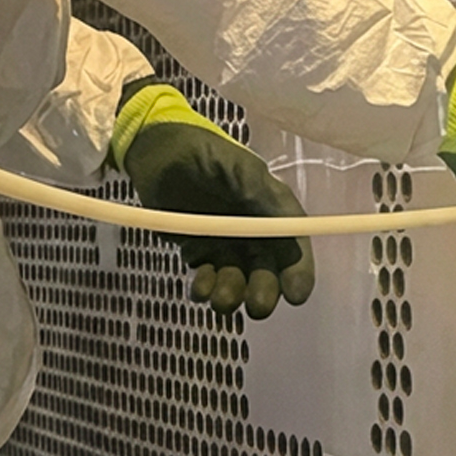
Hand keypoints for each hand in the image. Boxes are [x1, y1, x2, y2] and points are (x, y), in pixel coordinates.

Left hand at [112, 83, 314, 318]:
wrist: (155, 150)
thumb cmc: (202, 152)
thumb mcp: (236, 167)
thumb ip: (259, 194)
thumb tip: (283, 223)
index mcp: (270, 207)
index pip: (293, 243)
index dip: (299, 271)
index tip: (296, 295)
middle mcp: (253, 229)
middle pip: (269, 270)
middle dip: (265, 291)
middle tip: (256, 305)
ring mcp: (226, 242)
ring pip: (238, 279)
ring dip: (233, 294)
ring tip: (219, 299)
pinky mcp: (199, 250)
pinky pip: (208, 277)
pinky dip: (205, 288)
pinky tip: (198, 288)